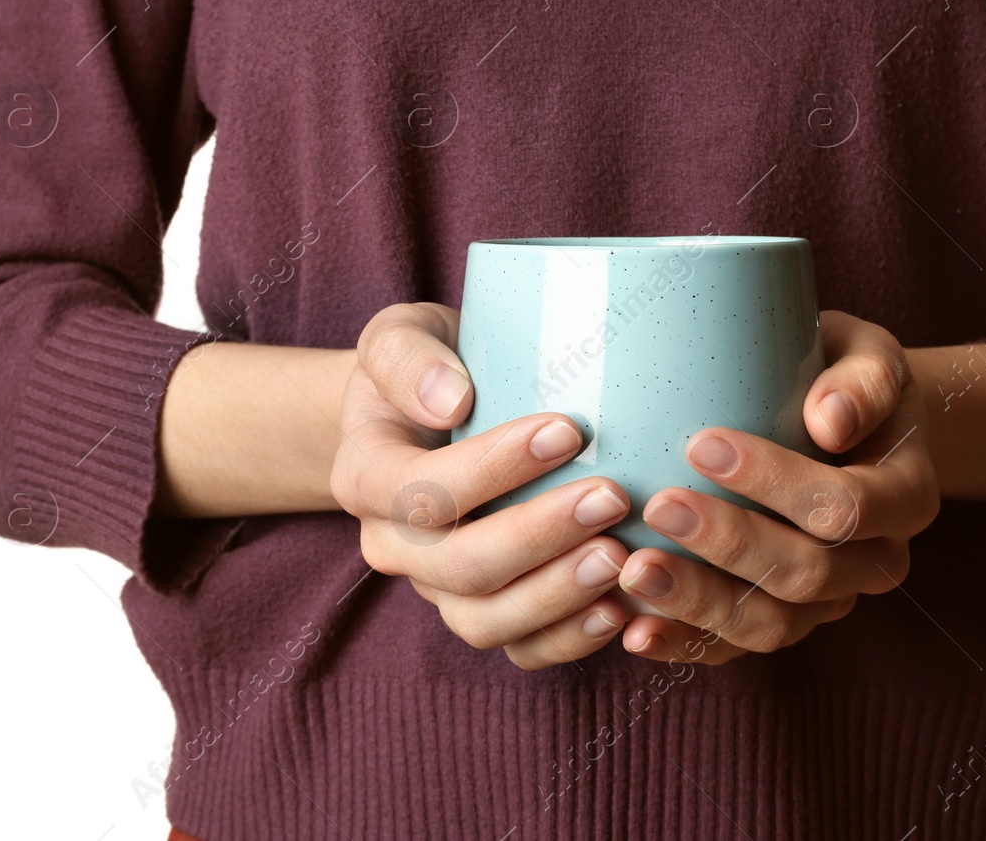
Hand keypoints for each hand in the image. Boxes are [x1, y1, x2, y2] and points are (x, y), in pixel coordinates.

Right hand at [330, 302, 633, 669]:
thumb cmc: (427, 365)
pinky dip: (569, 639)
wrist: (431, 412)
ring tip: (621, 558)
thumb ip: (409, 355)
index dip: (493, 468)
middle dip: (540, 535)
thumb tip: (451, 396)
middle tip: (612, 497)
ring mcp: (435, 589)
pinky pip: (518, 649)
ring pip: (484, 621)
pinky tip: (620, 608)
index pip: (422, 489)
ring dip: (556, 596)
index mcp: (365, 477)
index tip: (568, 429)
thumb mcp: (401, 335)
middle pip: (459, 565)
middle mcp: (391, 545)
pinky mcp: (481, 613)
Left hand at [615, 310, 938, 664]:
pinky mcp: (782, 620)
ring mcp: (830, 601)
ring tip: (634, 571)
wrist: (840, 422)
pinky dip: (685, 644)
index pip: (847, 506)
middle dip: (730, 544)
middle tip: (659, 505)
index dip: (777, 483)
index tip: (702, 445)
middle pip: (810, 575)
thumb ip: (864, 379)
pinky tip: (635, 630)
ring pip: (773, 625)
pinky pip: (737, 648)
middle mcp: (877, 561)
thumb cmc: (842, 377)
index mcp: (905, 496)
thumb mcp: (865, 353)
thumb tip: (831, 420)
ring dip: (700, 603)